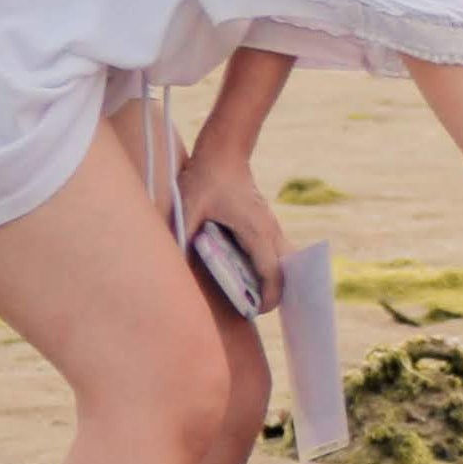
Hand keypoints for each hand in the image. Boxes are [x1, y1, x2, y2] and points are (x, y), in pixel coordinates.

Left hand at [178, 136, 287, 296]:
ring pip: (285, 259)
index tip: (254, 312)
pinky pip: (276, 250)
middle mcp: (269, 228)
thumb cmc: (204, 178)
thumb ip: (183, 235)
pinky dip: (270, 267)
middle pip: (288, 269)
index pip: (272, 272)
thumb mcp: (188, 207)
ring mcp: (270, 224)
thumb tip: (174, 267)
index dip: (268, 297)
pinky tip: (248, 276)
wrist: (223, 151)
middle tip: (256, 308)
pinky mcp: (265, 221)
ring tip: (252, 297)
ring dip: (275, 279)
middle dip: (279, 292)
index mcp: (255, 229)